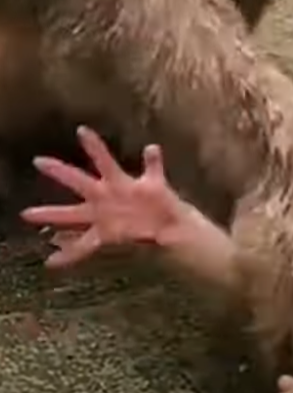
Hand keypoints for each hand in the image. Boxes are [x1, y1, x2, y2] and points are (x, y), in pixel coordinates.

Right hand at [20, 126, 183, 267]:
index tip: (82, 130)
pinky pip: (83, 247)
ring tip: (27, 214)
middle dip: (60, 172)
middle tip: (39, 160)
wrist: (166, 225)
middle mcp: (103, 196)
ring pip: (71, 214)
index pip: (103, 160)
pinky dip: (67, 255)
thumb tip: (152, 148)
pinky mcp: (104, 235)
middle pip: (79, 181)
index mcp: (116, 182)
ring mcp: (101, 216)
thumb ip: (153, 166)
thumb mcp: (156, 182)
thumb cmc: (159, 201)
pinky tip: (51, 262)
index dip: (94, 146)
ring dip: (51, 214)